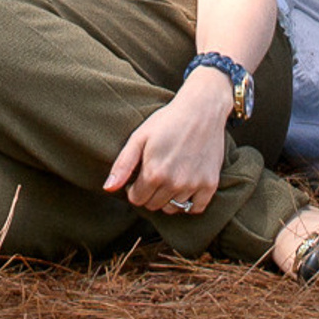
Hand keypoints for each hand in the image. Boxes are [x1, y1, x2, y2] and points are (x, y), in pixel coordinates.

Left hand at [105, 69, 230, 216]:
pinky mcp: (210, 185)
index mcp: (154, 173)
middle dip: (149, 193)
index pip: (137, 199)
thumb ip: (123, 165)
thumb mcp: (139, 137)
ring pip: (173, 209)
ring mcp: (193, 186)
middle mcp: (174, 184)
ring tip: (169, 176)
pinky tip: (185, 185)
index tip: (139, 175)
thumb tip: (108, 189)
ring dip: (168, 198)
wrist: (201, 110)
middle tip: (154, 173)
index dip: (134, 188)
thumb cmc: (167, 121)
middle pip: (154, 205)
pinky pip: (196, 208)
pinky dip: (189, 203)